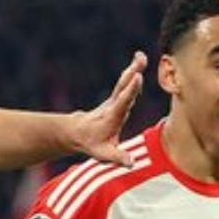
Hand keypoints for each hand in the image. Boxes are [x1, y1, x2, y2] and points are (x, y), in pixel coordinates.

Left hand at [70, 50, 146, 165]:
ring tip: (141, 56)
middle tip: (140, 61)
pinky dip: (132, 72)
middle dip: (131, 75)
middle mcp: (112, 107)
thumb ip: (117, 157)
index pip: (122, 103)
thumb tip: (131, 162)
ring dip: (133, 69)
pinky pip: (125, 84)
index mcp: (112, 118)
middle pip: (122, 89)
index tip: (137, 77)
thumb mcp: (103, 154)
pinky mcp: (116, 99)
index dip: (130, 91)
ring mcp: (113, 101)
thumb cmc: (92, 144)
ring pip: (123, 84)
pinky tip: (139, 61)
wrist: (77, 133)